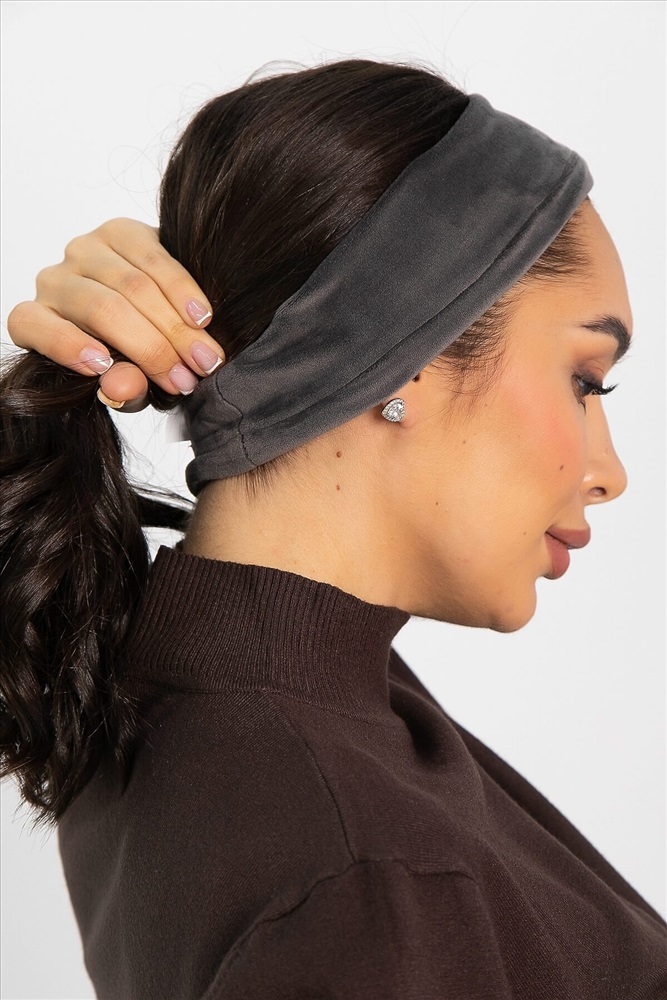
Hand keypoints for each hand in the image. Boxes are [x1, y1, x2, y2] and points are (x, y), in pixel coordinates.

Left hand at [6, 218, 225, 410]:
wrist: (156, 317)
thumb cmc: (131, 359)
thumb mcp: (125, 384)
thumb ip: (123, 390)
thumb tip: (121, 388)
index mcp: (37, 320)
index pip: (32, 325)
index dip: (65, 345)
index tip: (104, 369)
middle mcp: (54, 281)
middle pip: (103, 310)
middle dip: (153, 348)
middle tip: (190, 378)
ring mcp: (85, 251)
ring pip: (133, 285)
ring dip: (177, 326)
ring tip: (206, 357)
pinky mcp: (121, 231)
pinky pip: (154, 257)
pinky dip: (183, 290)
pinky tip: (202, 317)